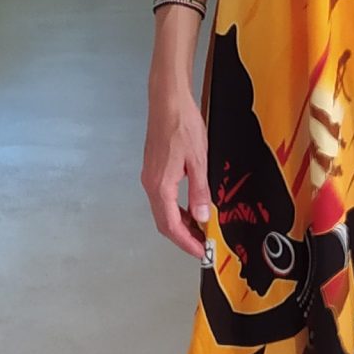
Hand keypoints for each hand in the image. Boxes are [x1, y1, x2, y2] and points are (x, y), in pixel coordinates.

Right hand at [143, 80, 211, 256]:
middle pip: (164, 222)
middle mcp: (150, 184)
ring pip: (162, 211)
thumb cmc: (183, 126)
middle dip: (183, 237)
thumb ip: (199, 191)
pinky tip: (191, 207)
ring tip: (201, 230)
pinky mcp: (153, 169)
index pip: (171, 226)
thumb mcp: (198, 160)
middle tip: (204, 245)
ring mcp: (150, 177)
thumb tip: (202, 218)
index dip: (187, 243)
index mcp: (160, 186)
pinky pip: (163, 198)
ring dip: (180, 224)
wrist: (167, 101)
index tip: (203, 253)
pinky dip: (176, 209)